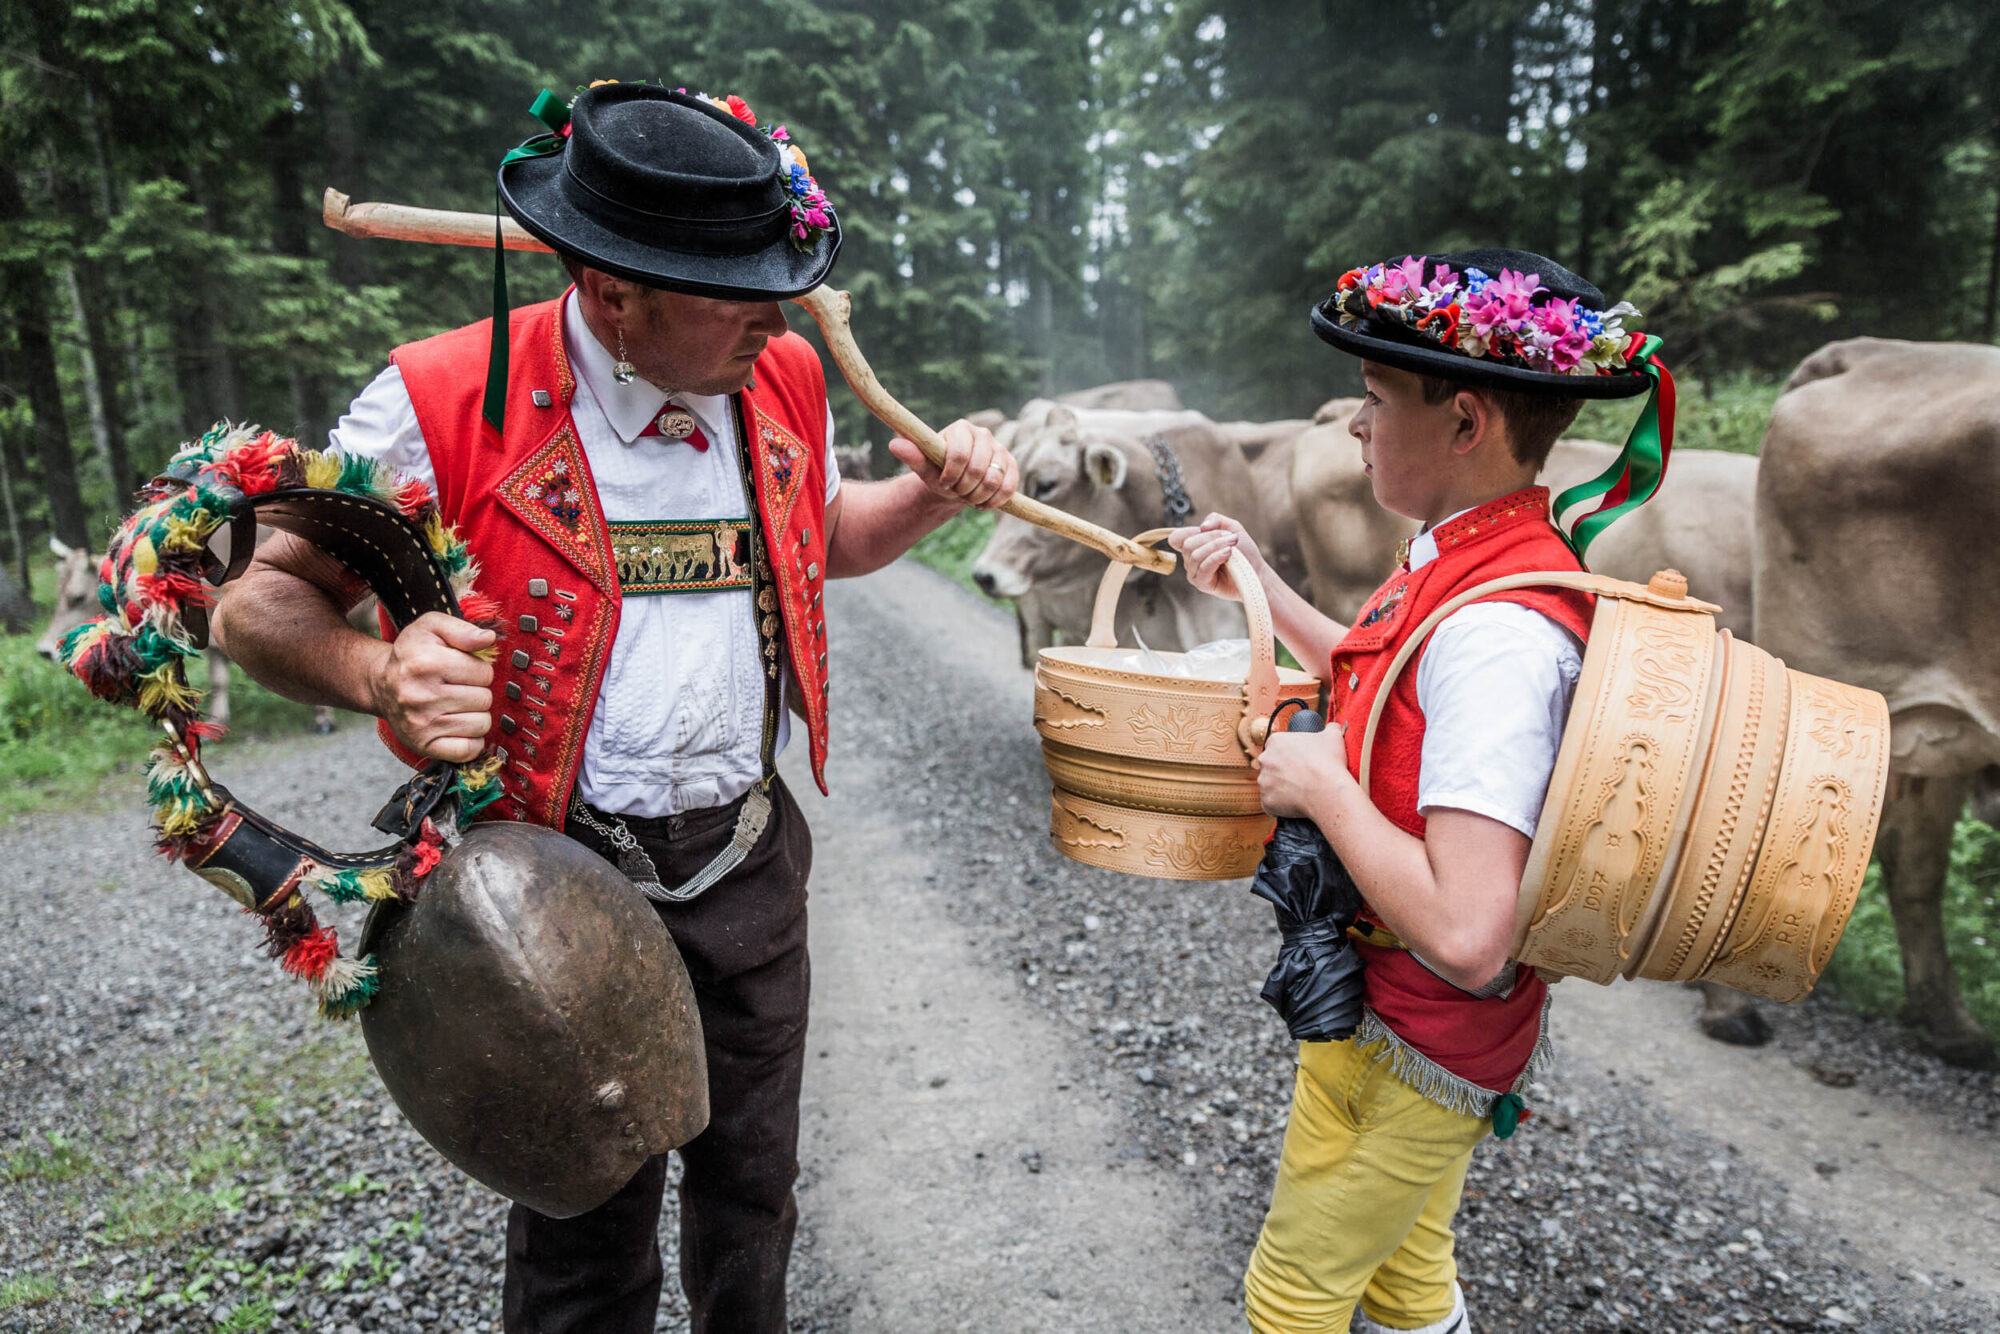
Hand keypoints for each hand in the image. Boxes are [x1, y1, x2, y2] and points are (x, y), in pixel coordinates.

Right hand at [368, 612, 495, 762]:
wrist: (381, 685)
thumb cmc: (412, 655)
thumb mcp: (431, 628)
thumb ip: (462, 629)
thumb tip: (488, 639)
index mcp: (426, 663)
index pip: (484, 672)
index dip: (479, 669)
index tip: (463, 669)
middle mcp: (421, 695)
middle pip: (484, 699)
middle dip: (477, 691)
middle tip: (458, 687)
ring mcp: (421, 724)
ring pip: (481, 724)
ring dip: (476, 715)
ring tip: (457, 705)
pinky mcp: (424, 745)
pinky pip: (469, 749)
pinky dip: (471, 739)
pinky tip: (458, 726)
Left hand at [888, 419, 1018, 510]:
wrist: (954, 484)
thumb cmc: (937, 472)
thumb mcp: (923, 467)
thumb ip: (912, 455)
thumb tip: (893, 444)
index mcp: (961, 428)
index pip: (959, 454)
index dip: (951, 475)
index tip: (944, 483)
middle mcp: (984, 434)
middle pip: (978, 470)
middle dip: (964, 488)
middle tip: (956, 491)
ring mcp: (1000, 449)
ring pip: (993, 481)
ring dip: (977, 496)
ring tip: (968, 497)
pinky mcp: (1012, 466)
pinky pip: (1008, 487)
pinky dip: (994, 501)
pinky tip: (982, 503)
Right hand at [1168, 513, 1265, 601]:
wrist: (1256, 572)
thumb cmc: (1244, 552)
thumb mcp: (1232, 528)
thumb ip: (1216, 519)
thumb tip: (1202, 526)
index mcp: (1194, 546)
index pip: (1176, 537)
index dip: (1188, 531)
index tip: (1208, 529)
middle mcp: (1190, 560)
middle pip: (1188, 543)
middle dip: (1211, 537)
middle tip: (1232, 538)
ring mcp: (1194, 573)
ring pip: (1196, 555)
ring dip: (1216, 546)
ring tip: (1232, 546)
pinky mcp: (1202, 584)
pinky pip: (1203, 567)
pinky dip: (1216, 557)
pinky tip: (1228, 554)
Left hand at [1254, 725, 1351, 819]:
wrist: (1328, 791)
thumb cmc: (1330, 762)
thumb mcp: (1333, 737)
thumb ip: (1331, 728)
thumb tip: (1333, 727)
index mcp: (1276, 741)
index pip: (1277, 747)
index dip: (1290, 755)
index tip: (1301, 762)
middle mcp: (1264, 759)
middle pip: (1271, 765)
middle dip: (1283, 771)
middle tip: (1301, 777)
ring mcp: (1263, 781)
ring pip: (1270, 785)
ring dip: (1281, 789)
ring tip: (1300, 792)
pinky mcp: (1266, 800)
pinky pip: (1272, 803)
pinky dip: (1281, 805)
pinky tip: (1295, 804)